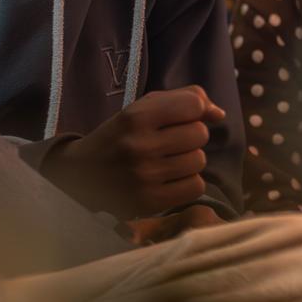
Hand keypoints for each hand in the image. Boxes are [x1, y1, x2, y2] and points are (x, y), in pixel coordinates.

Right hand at [54, 87, 223, 217]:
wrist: (81, 174)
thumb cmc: (121, 137)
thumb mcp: (142, 109)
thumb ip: (183, 100)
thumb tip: (219, 114)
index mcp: (136, 116)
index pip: (193, 105)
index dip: (195, 111)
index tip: (181, 118)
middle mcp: (140, 145)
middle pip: (200, 134)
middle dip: (190, 137)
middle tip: (169, 143)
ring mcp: (145, 175)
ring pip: (199, 161)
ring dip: (189, 161)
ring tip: (168, 161)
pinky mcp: (149, 201)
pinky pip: (196, 187)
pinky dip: (188, 183)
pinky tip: (170, 180)